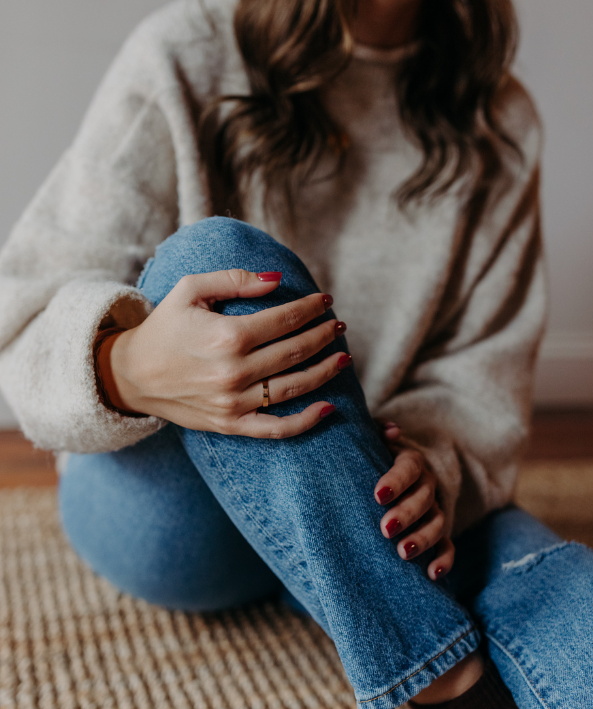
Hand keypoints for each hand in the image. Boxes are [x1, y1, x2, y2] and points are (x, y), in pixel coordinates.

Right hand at [108, 269, 350, 436]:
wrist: (132, 375)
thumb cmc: (164, 327)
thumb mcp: (190, 290)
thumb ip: (234, 279)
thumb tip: (277, 279)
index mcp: (227, 336)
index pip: (285, 319)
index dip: (311, 308)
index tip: (326, 301)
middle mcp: (234, 371)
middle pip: (296, 351)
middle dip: (324, 335)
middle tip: (338, 326)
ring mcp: (234, 402)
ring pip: (295, 387)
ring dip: (326, 371)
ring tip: (342, 357)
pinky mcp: (230, 425)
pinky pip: (276, 428)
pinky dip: (306, 422)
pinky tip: (328, 408)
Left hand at [375, 422, 454, 580]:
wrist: (386, 474)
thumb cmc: (372, 457)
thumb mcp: (371, 439)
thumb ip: (376, 431)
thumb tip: (391, 431)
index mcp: (411, 461)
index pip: (408, 468)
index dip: (395, 481)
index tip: (377, 495)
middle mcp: (427, 485)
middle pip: (424, 498)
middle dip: (406, 514)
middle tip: (385, 528)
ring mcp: (435, 509)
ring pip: (437, 523)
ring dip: (422, 538)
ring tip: (403, 552)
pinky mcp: (438, 533)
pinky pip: (447, 546)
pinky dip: (443, 560)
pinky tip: (432, 575)